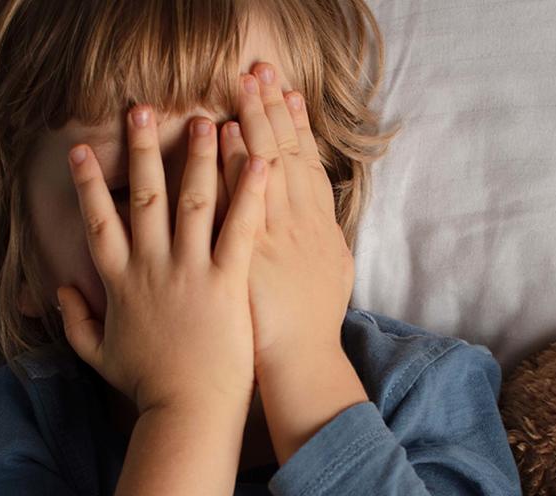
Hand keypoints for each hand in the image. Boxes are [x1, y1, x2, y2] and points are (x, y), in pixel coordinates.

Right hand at [57, 105, 270, 413]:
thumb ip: (75, 320)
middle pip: (144, 195)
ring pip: (193, 201)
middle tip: (141, 109)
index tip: (83, 149)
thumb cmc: (147, 387)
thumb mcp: (98, 354)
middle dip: (142, 148)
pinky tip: (257, 160)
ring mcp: (190, 272)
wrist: (188, 412)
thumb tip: (56, 291)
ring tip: (205, 119)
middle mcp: (151, 267)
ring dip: (199, 156)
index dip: (88, 182)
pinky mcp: (227, 282)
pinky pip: (239, 229)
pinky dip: (248, 193)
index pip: (98, 219)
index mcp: (119, 281)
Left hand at [223, 63, 355, 363]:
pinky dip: (234, 165)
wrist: (300, 365)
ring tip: (241, 85)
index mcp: (320, 228)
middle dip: (273, 109)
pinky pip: (240, 202)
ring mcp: (273, 239)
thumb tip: (322, 215)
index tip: (289, 91)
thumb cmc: (309, 328)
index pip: (308, 163)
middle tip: (261, 69)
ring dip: (252, 123)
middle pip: (287, 154)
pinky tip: (224, 134)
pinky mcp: (246, 256)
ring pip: (264, 169)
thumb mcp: (331, 275)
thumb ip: (324, 240)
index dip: (298, 125)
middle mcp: (300, 225)